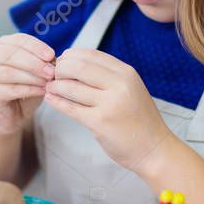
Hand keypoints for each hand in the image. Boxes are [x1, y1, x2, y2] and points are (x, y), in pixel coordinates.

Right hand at [0, 34, 54, 134]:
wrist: (10, 114)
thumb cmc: (24, 87)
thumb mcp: (35, 72)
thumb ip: (41, 63)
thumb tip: (52, 59)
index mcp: (1, 45)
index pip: (18, 40)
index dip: (35, 47)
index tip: (51, 55)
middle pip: (10, 54)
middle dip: (34, 63)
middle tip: (51, 72)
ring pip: (9, 72)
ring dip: (32, 77)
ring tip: (48, 83)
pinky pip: (9, 89)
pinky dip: (28, 90)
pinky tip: (41, 91)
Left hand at [44, 48, 172, 170]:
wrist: (154, 149)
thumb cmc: (139, 119)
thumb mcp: (130, 88)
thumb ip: (108, 75)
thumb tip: (75, 62)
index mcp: (126, 73)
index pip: (91, 54)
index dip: (71, 56)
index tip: (62, 61)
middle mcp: (119, 85)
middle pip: (78, 67)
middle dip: (60, 69)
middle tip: (53, 75)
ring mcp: (109, 104)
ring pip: (71, 87)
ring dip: (55, 86)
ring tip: (50, 87)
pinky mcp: (99, 122)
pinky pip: (70, 108)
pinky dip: (56, 101)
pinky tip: (50, 99)